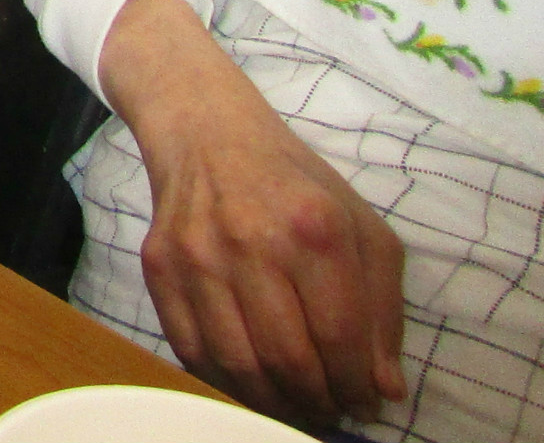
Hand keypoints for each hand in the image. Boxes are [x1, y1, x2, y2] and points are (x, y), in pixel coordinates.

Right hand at [102, 0, 406, 423]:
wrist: (207, 132)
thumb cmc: (296, 184)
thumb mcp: (362, 228)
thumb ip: (382, 309)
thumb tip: (384, 388)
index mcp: (314, 229)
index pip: (340, 338)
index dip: (358, 388)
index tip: (367, 406)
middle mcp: (251, 242)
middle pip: (288, 360)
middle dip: (318, 402)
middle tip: (331, 410)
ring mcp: (197, 255)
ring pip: (238, 365)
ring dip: (274, 402)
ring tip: (295, 404)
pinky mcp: (159, 266)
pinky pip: (190, 349)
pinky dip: (224, 382)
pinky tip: (251, 382)